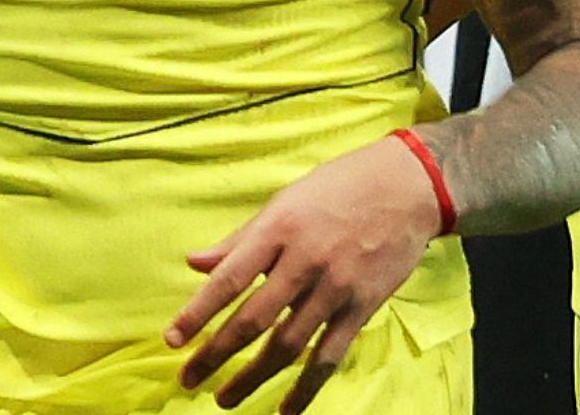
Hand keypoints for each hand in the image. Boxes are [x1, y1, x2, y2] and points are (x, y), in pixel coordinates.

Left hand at [167, 136, 442, 412]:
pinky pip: (329, 356)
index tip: (172, 340)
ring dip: (253, 377)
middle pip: (253, 319)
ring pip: (288, 344)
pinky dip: (306, 387)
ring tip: (224, 399)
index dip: (197, 313)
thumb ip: (239, 240)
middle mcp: (304, 261)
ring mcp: (335, 287)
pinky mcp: (362, 307)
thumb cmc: (338, 188)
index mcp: (278, 230)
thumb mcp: (283, 202)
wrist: (407, 187)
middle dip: (216, 354)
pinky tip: (286, 408)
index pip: (229, 279)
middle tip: (188, 380)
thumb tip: (194, 263)